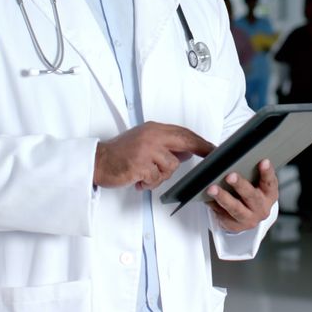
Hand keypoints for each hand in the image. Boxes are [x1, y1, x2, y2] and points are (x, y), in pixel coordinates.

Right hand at [94, 122, 214, 189]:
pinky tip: (139, 180)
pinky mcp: (140, 165)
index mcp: (154, 129)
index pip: (183, 133)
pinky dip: (149, 183)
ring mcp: (146, 150)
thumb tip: (186, 152)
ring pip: (170, 166)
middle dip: (200, 149)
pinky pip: (156, 178)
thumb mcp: (144, 142)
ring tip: (145, 175)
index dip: (200, 141)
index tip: (213, 148)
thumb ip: (165, 146)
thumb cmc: (120, 153)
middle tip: (211, 156)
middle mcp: (152, 136)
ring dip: (160, 176)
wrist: (98, 161)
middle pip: (184, 141)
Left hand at [207, 159, 277, 231]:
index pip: (270, 182)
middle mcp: (261, 208)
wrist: (248, 215)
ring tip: (213, 188)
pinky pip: (223, 216)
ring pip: (236, 209)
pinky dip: (214, 206)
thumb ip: (250, 171)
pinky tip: (207, 198)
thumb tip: (233, 155)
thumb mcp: (256, 183)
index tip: (263, 161)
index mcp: (269, 194)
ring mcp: (249, 219)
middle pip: (252, 196)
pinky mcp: (235, 226)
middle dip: (240, 185)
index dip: (267, 172)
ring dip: (224, 198)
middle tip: (230, 176)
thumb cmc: (250, 193)